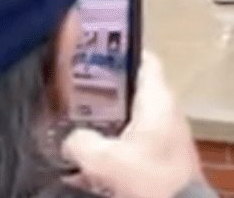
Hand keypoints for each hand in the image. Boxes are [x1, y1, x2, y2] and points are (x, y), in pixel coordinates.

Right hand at [62, 53, 202, 197]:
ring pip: (130, 118)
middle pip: (131, 90)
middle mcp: (165, 109)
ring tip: (73, 129)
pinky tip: (88, 161)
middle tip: (72, 97)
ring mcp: (165, 131)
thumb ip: (81, 143)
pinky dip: (112, 146)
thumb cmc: (150, 179)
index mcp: (158, 98)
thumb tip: (68, 139)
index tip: (94, 56)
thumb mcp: (106, 161)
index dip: (121, 54)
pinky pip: (133, 141)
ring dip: (104, 124)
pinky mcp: (161, 153)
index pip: (144, 60)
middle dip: (102, 94)